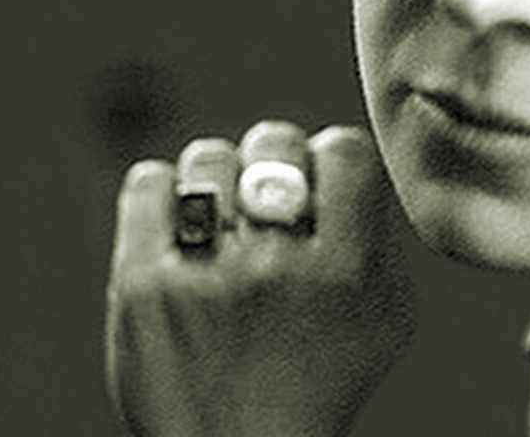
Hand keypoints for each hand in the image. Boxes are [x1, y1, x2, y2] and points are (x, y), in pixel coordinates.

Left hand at [106, 122, 416, 436]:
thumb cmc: (319, 386)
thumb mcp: (388, 320)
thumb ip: (380, 239)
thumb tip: (353, 172)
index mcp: (346, 272)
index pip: (343, 150)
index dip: (333, 158)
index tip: (323, 183)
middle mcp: (276, 268)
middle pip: (273, 143)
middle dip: (274, 163)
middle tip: (268, 202)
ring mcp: (204, 275)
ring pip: (208, 159)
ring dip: (219, 181)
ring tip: (221, 218)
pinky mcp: (141, 286)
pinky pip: (149, 185)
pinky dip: (164, 194)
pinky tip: (180, 225)